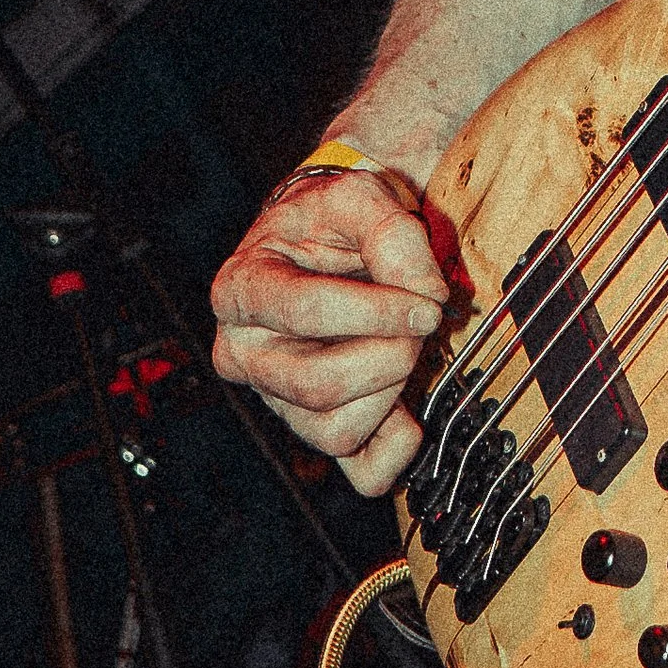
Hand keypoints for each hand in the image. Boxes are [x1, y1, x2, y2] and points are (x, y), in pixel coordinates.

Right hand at [211, 162, 448, 493]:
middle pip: (317, 383)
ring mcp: (275, 398)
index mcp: (241, 290)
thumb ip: (391, 233)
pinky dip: (396, 449)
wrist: (324, 239)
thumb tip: (423, 293)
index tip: (426, 304)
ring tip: (404, 347)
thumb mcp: (358, 197)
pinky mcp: (313, 429)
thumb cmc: (331, 221)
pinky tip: (409, 410)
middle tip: (419, 322)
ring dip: (391, 392)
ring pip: (335, 430)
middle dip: (387, 354)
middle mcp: (244, 352)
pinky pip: (359, 471)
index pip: (304, 313)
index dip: (377, 312)